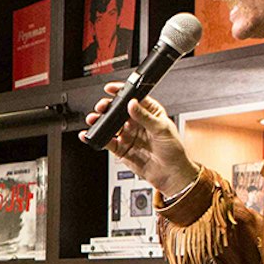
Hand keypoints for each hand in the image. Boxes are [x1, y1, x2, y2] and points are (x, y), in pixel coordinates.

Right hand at [81, 82, 200, 196]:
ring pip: (110, 125)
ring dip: (100, 121)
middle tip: (102, 107)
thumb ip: (145, 116)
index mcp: (150, 113)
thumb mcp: (162, 129)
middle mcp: (137, 123)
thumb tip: (132, 104)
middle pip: (118, 111)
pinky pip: (106, 141)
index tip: (111, 89)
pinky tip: (90, 134)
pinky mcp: (122, 149)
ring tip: (93, 119)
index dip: (122, 92)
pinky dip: (97, 137)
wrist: (171, 174)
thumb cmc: (174, 150)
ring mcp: (128, 136)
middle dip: (107, 107)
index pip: (134, 98)